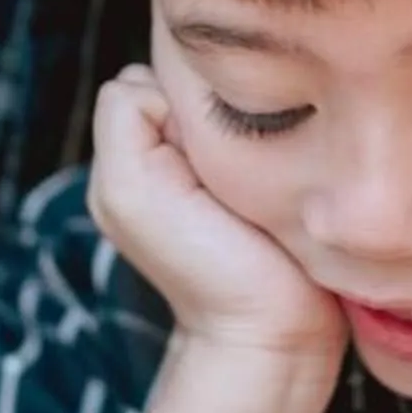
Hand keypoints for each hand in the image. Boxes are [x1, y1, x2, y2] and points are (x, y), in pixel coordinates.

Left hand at [87, 66, 343, 366]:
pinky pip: (281, 115)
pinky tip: (286, 171)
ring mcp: (234, 155)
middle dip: (213, 109)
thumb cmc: (202, 269)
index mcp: (135, 149)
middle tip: (232, 165)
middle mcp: (180, 144)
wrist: (276, 335)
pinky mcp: (282, 165)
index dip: (173, 104)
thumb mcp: (129, 189)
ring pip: (238, 95)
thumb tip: (177, 87)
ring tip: (259, 170)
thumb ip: (126, 117)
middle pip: (193, 80)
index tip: (197, 154)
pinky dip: (283, 133)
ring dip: (252, 122)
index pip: (145, 77)